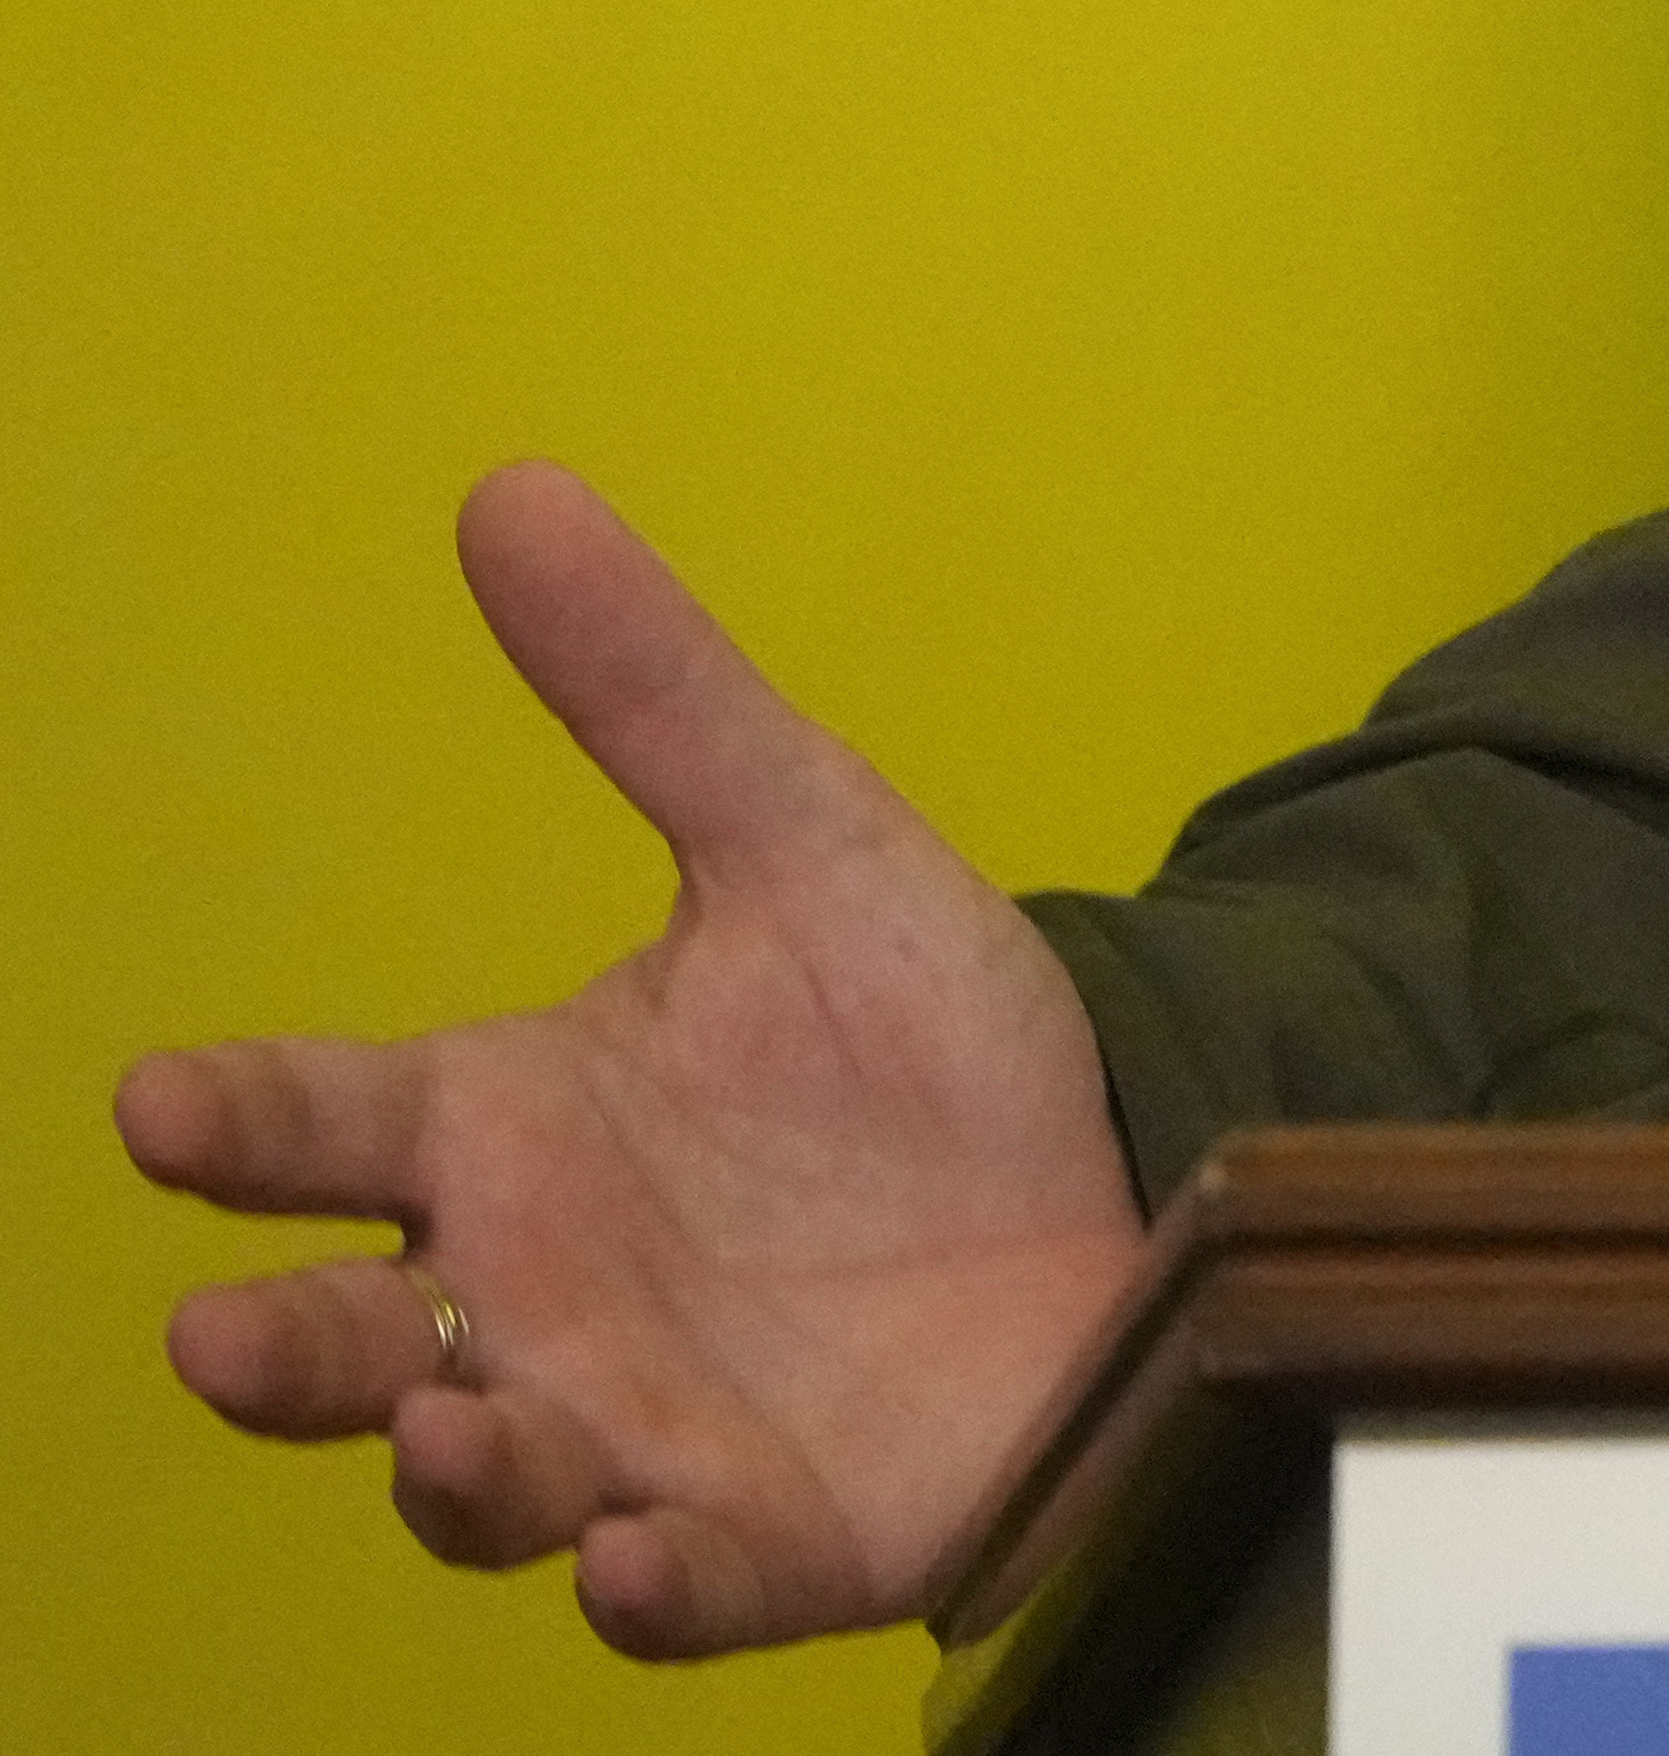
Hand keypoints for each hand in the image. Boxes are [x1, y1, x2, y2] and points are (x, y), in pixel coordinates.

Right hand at [110, 463, 1151, 1659]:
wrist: (1102, 1177)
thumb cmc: (915, 1046)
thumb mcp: (806, 841)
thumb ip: (654, 692)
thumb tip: (513, 490)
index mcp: (511, 1129)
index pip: (330, 1123)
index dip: (241, 1121)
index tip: (163, 1105)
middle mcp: (534, 1294)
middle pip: (347, 1340)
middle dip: (279, 1351)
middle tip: (224, 1335)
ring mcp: (634, 1426)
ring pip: (482, 1474)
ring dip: (449, 1467)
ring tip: (442, 1434)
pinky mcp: (763, 1529)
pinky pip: (677, 1581)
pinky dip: (641, 1582)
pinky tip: (624, 1560)